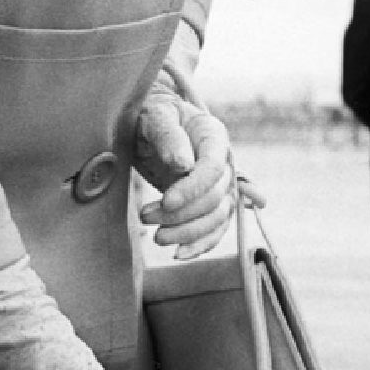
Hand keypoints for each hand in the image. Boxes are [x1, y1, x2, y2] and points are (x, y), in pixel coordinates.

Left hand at [134, 87, 234, 258]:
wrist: (149, 124)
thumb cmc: (151, 115)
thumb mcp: (155, 116)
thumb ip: (168, 136)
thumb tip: (183, 164)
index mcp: (213, 136)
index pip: (214, 168)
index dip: (193, 189)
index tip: (165, 201)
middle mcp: (224, 162)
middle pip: (215, 197)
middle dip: (182, 213)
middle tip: (146, 216)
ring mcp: (220, 185)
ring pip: (217, 218)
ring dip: (188, 232)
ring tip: (157, 238)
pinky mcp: (210, 203)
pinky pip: (215, 229)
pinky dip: (200, 245)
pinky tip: (179, 254)